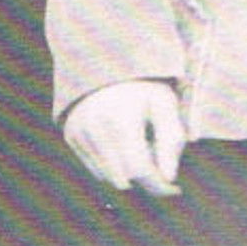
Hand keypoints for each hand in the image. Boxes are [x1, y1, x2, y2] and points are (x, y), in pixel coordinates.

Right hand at [62, 78, 185, 196]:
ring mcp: (79, 134)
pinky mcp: (71, 136)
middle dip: (145, 179)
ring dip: (128, 174)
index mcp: (121, 119)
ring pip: (107, 177)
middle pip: (123, 179)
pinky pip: (94, 168)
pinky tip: (124, 146)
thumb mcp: (164, 102)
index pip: (139, 170)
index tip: (175, 189)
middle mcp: (95, 129)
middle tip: (160, 164)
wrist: (107, 56)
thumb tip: (169, 178)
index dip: (158, 184)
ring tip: (142, 148)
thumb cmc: (144, 82)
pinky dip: (112, 167)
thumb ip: (171, 139)